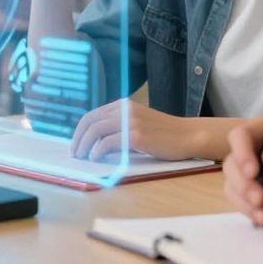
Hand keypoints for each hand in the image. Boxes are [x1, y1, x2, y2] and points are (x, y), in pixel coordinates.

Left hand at [70, 99, 196, 160]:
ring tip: (83, 158)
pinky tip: (96, 158)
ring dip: (85, 146)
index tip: (75, 145)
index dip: (79, 131)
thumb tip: (94, 142)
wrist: (187, 136)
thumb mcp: (137, 123)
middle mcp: (125, 109)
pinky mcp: (136, 135)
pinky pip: (108, 142)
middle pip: (90, 122)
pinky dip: (97, 151)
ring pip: (96, 130)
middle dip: (78, 139)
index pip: (92, 116)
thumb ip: (119, 127)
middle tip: (75, 154)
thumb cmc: (163, 134)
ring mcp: (131, 121)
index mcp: (123, 105)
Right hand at [222, 115, 262, 218]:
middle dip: (241, 183)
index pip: (240, 135)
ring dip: (242, 199)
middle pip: (231, 162)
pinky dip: (248, 209)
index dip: (241, 152)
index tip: (253, 172)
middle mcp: (254, 149)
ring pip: (232, 183)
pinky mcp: (254, 189)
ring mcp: (252, 170)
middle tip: (259, 199)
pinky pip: (241, 199)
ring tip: (262, 214)